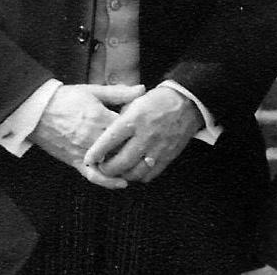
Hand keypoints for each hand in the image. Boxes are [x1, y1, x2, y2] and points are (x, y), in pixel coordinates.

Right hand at [29, 83, 144, 189]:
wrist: (37, 112)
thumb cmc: (65, 99)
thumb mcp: (93, 91)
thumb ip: (119, 93)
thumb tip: (142, 89)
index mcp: (100, 118)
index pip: (128, 128)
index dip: (142, 129)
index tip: (151, 127)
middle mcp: (93, 137)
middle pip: (122, 148)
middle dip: (137, 149)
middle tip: (152, 149)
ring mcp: (83, 151)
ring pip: (110, 164)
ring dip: (126, 167)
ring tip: (141, 167)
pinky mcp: (74, 161)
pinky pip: (92, 176)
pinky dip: (107, 181)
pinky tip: (122, 183)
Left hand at [82, 85, 204, 183]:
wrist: (188, 102)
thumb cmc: (157, 101)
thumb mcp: (135, 102)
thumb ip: (120, 119)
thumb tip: (104, 137)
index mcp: (135, 119)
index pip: (109, 141)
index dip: (96, 152)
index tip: (88, 158)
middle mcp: (146, 136)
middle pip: (120, 163)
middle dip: (107, 169)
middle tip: (102, 167)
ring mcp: (158, 148)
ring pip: (134, 173)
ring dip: (122, 175)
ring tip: (117, 170)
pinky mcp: (168, 156)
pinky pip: (149, 175)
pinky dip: (139, 176)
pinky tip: (134, 170)